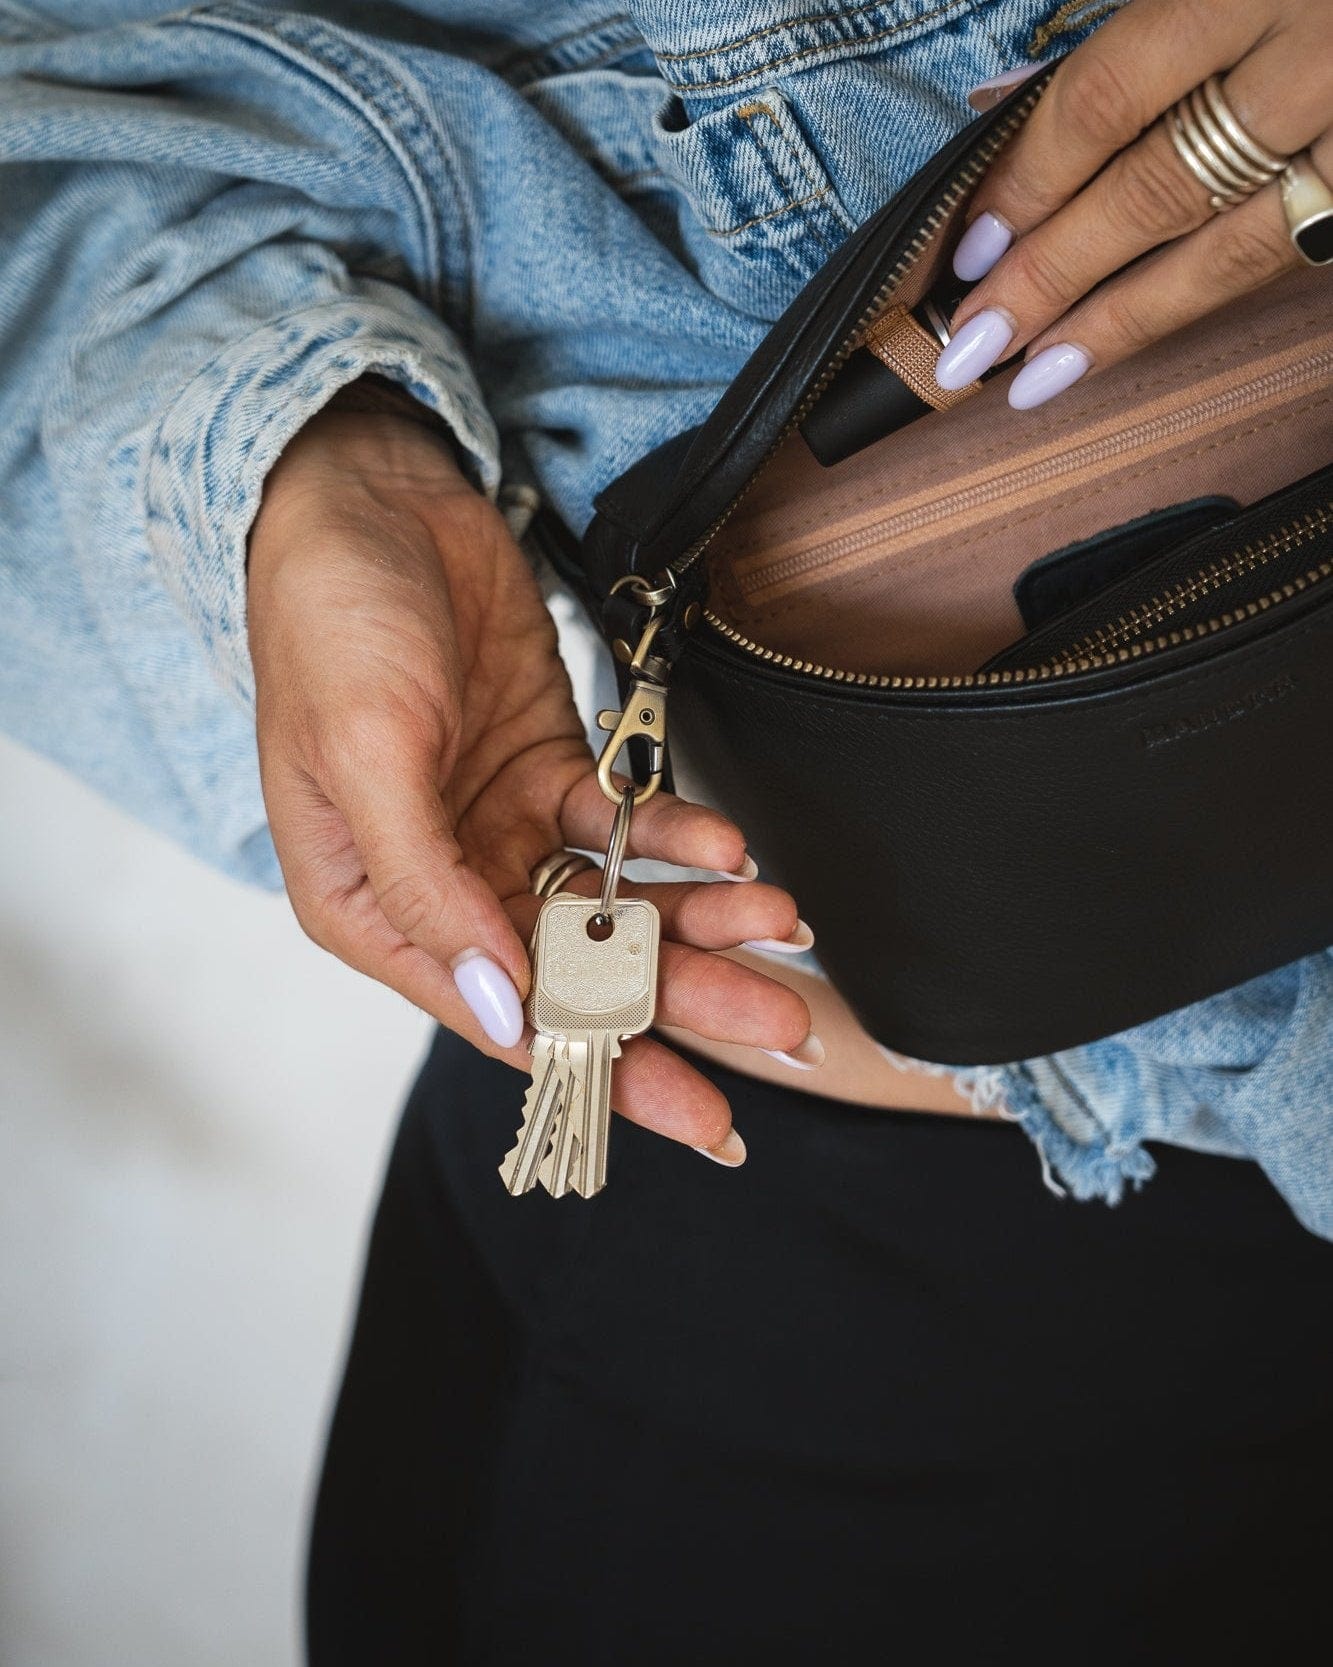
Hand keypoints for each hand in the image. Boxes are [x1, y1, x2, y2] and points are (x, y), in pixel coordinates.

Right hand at [247, 394, 818, 1162]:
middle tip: (782, 1028)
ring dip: (698, 921)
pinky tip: (732, 850)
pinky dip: (679, 840)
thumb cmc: (332, 621)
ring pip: (613, 908)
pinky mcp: (546, 772)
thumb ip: (428, 887)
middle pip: (575, 975)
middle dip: (679, 1004)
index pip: (503, 1019)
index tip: (698, 1117)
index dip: (603, 1074)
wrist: (370, 494)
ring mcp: (498, 829)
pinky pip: (623, 828)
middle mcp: (442, 886)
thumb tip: (498, 1009)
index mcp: (373, 910)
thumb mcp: (363, 754)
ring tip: (781, 926)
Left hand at [935, 0, 1332, 406]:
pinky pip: (1294, 254)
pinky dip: (1201, 300)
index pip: (1111, 96)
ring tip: (1033, 376)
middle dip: (1052, 276)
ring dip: (1121, 321)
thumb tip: (998, 108)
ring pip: (1231, 248)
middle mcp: (1319, 52)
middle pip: (1158, 188)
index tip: (967, 246)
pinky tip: (1132, 337)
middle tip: (971, 342)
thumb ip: (1125, 21)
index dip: (1029, 179)